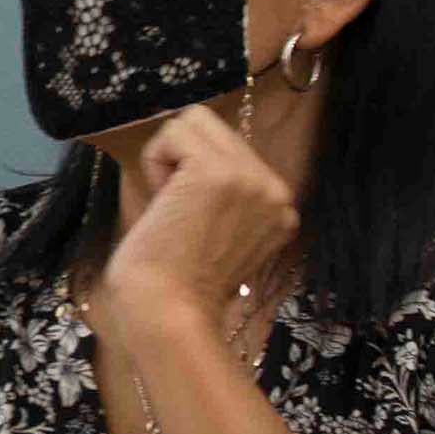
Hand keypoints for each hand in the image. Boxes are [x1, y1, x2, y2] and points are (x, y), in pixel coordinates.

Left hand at [93, 104, 299, 342]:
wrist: (168, 313)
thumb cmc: (175, 283)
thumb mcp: (216, 232)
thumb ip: (222, 195)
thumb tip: (187, 145)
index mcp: (280, 207)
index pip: (231, 149)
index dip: (194, 174)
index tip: (190, 221)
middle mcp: (277, 191)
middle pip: (214, 127)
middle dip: (182, 160)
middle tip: (176, 210)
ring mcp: (252, 179)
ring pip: (194, 120)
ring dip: (168, 158)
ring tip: (173, 205)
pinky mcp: (218, 173)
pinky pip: (174, 131)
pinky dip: (155, 161)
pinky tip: (164, 202)